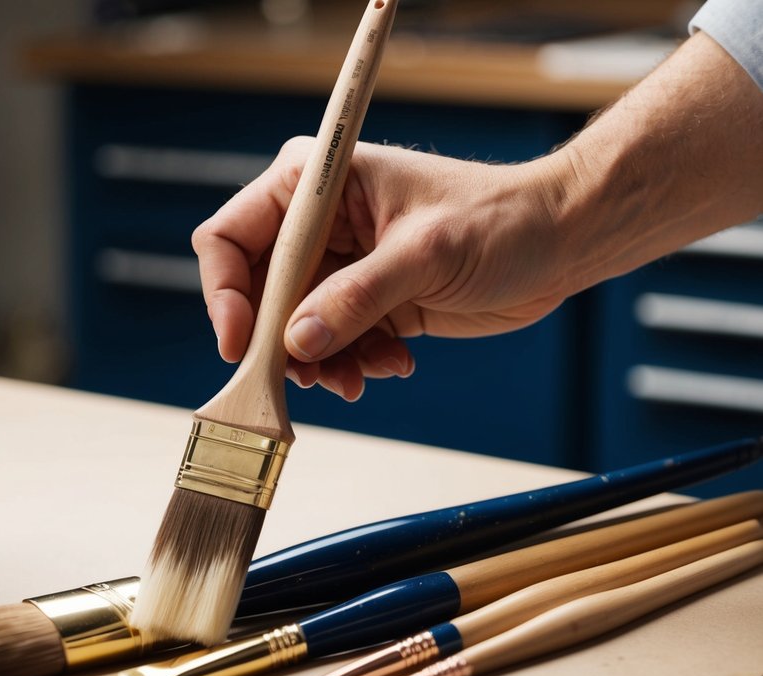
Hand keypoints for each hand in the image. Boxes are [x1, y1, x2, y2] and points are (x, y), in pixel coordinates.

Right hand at [193, 139, 576, 400]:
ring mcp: (337, 267)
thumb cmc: (500, 218)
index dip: (225, 293)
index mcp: (315, 185)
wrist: (560, 241)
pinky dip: (351, 365)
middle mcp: (315, 226)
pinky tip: (392, 364)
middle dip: (275, 342)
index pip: (231, 237)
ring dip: (316, 364)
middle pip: (253, 295)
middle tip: (304, 377)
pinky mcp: (362, 303)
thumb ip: (356, 298)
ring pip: (289, 330)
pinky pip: (329, 346)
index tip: (243, 342)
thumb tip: (296, 342)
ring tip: (357, 379)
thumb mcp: (424, 254)